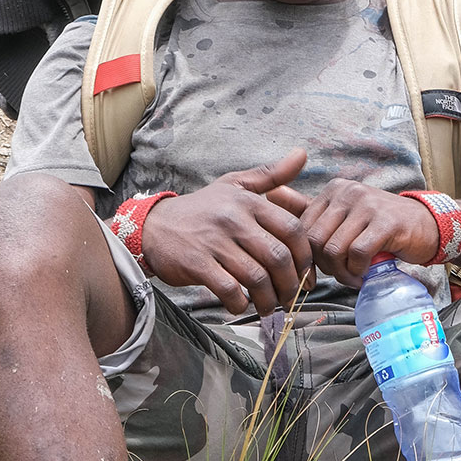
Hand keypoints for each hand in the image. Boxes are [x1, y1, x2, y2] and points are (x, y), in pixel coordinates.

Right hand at [141, 149, 312, 314]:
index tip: (305, 273)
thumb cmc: (202, 207)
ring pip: (256, 277)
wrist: (154, 226)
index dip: (305, 256)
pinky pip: (229, 289)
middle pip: (277, 257)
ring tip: (270, 306)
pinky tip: (241, 304)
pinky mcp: (197, 263)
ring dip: (268, 299)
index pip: (292, 229)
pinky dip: (240, 303)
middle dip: (290, 284)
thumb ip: (271, 175)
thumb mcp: (235, 184)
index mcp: (248, 201)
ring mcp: (214, 242)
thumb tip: (303, 155)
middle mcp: (233, 219)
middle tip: (290, 297)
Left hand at [273, 180, 439, 288]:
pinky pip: (357, 254)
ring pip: (333, 249)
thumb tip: (270, 195)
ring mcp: (367, 205)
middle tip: (340, 275)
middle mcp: (347, 192)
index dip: (307, 257)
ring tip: (354, 275)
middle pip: (314, 241)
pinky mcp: (385, 222)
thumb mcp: (343, 215)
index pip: (302, 229)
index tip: (320, 270)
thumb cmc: (380, 226)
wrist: (426, 226)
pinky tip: (366, 273)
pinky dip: (358, 271)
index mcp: (333, 191)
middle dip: (323, 267)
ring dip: (342, 272)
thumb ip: (309, 210)